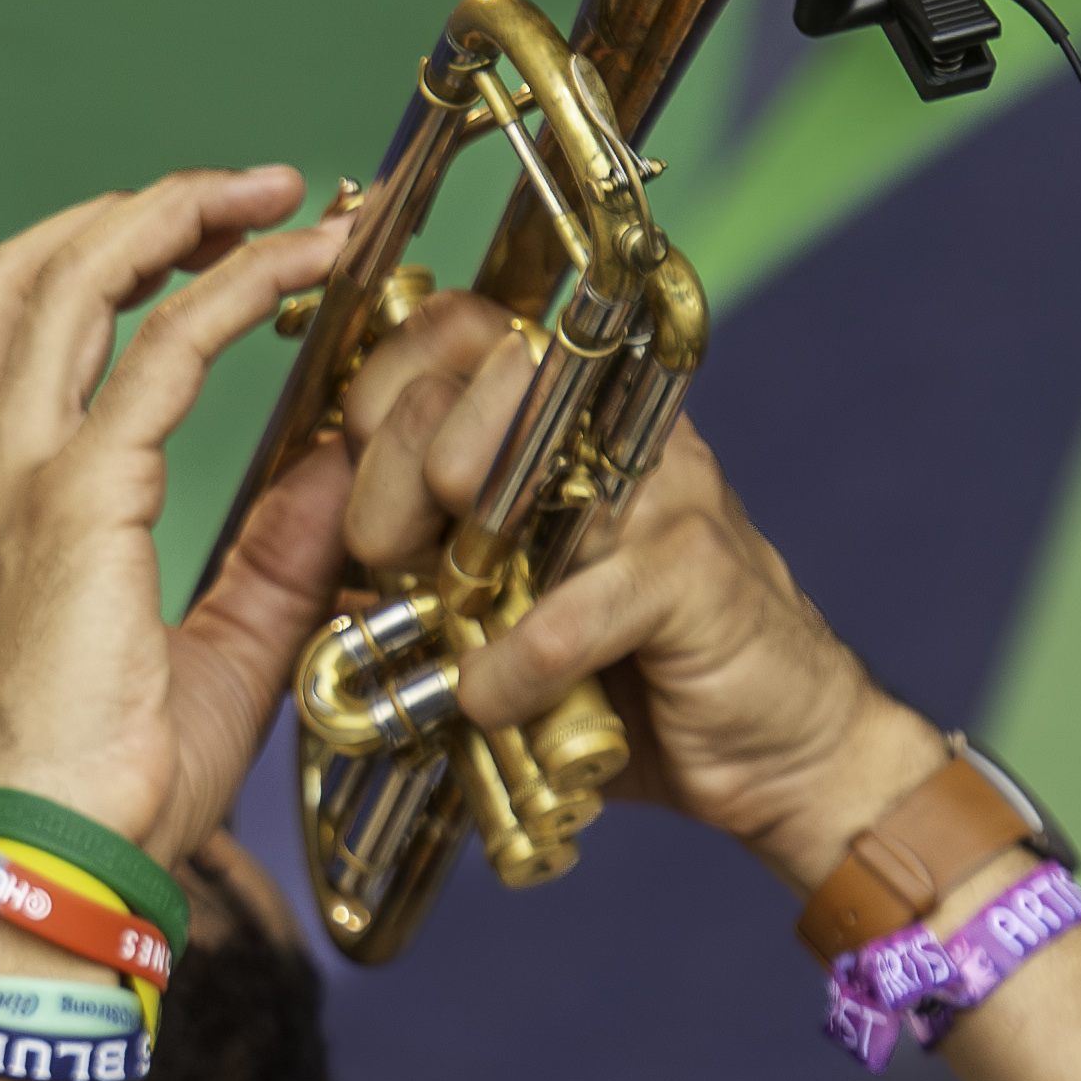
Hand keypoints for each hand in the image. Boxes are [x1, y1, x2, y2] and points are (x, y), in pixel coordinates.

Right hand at [0, 165, 349, 860]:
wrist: (62, 861)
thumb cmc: (116, 787)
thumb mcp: (216, 648)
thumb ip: (275, 551)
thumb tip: (340, 461)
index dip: (94, 265)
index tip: (201, 248)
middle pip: (18, 273)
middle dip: (133, 212)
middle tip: (246, 196)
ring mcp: (9, 478)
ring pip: (70, 276)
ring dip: (177, 215)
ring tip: (271, 199)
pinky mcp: (73, 498)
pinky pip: (163, 347)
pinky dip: (239, 289)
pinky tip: (304, 270)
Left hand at [327, 297, 944, 887]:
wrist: (778, 750)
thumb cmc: (629, 671)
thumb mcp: (503, 597)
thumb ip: (423, 552)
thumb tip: (301, 537)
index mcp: (563, 411)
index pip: (446, 329)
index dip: (373, 398)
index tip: (350, 492)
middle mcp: (613, 425)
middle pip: (456, 383)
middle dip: (385, 485)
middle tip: (387, 566)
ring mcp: (663, 488)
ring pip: (508, 463)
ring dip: (448, 552)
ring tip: (447, 617)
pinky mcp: (696, 573)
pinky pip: (570, 606)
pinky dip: (512, 665)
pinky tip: (494, 697)